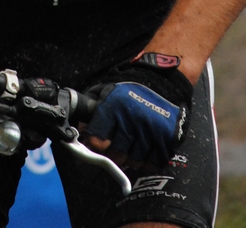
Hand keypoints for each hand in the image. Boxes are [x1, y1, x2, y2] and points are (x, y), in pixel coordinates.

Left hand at [83, 53, 191, 167]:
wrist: (164, 82)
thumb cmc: (132, 92)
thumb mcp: (108, 93)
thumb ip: (91, 109)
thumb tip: (78, 128)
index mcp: (115, 106)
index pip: (97, 138)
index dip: (95, 144)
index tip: (96, 144)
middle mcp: (132, 118)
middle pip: (116, 154)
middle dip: (114, 154)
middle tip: (116, 147)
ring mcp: (151, 130)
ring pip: (134, 161)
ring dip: (132, 157)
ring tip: (133, 144)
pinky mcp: (167, 139)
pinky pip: (152, 163)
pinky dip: (148, 160)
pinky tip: (147, 147)